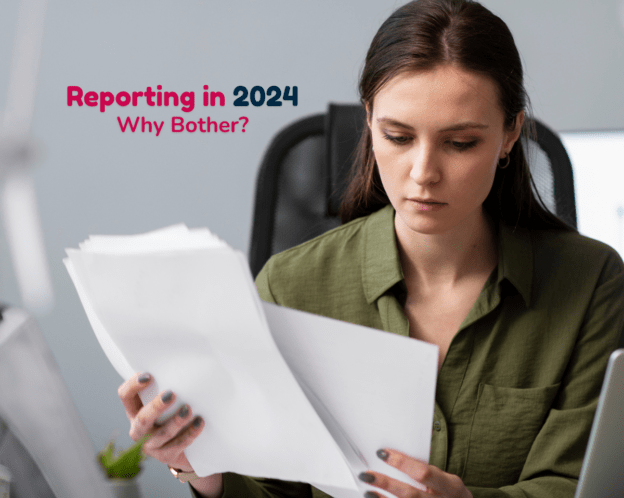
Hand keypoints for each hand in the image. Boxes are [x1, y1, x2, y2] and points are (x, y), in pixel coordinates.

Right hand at [117, 372, 203, 471]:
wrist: (184, 447)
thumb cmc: (173, 414)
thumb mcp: (167, 401)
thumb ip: (167, 386)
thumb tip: (184, 362)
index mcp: (135, 410)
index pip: (125, 396)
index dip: (133, 386)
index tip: (149, 376)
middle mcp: (139, 429)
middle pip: (142, 419)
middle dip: (156, 407)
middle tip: (171, 394)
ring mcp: (151, 445)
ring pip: (161, 434)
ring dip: (176, 422)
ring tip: (188, 410)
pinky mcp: (166, 456)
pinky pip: (178, 445)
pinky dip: (190, 433)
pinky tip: (199, 423)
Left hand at [358, 449, 472, 497]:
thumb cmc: (450, 493)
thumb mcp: (447, 480)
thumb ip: (427, 472)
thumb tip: (394, 457)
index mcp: (451, 487)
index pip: (423, 473)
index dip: (402, 463)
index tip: (382, 453)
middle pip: (410, 494)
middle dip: (387, 484)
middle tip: (367, 475)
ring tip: (367, 491)